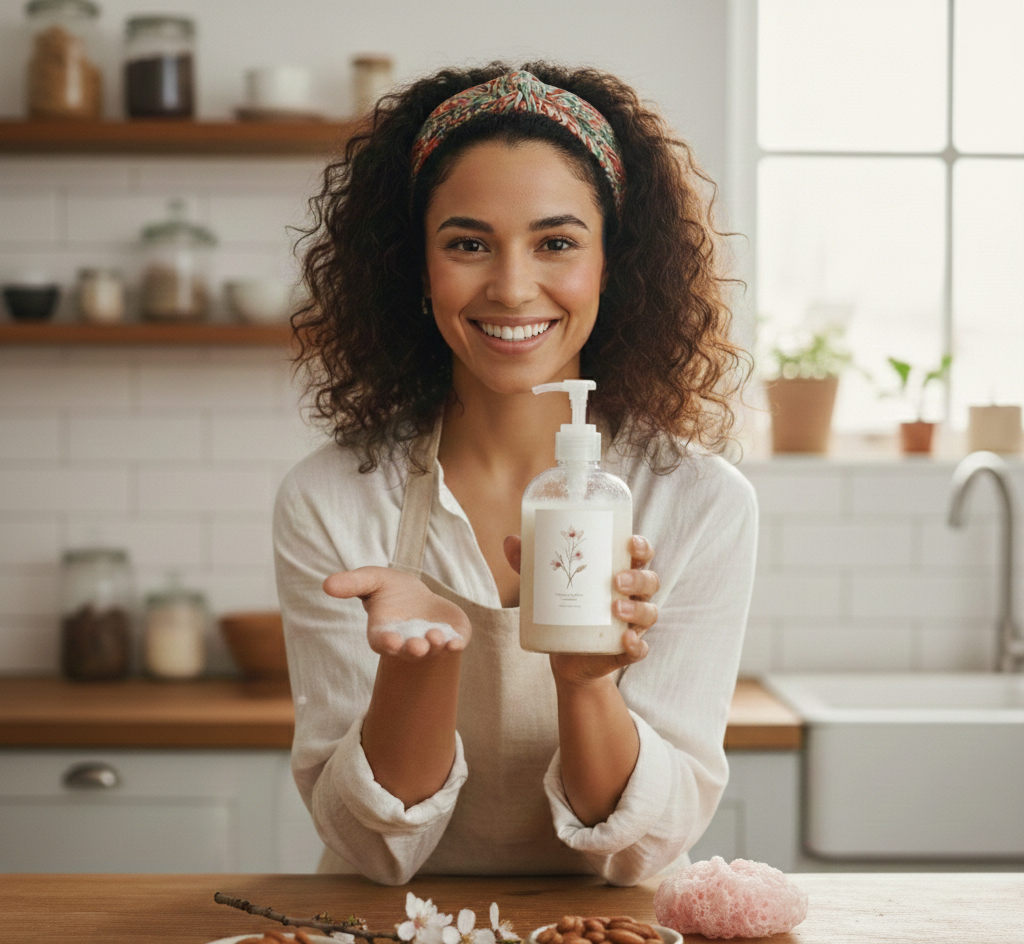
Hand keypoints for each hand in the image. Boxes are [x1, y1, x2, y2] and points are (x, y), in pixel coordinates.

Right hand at [323, 566, 471, 659]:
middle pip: (409, 652)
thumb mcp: (371, 580)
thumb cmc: (391, 590)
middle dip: (413, 650)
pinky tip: (458, 642)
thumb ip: (352, 584)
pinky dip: (456, 644)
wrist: (419, 598)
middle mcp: (407, 644)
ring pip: (433, 650)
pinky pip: (454, 644)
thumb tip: (327, 584)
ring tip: (436, 637)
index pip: (383, 643)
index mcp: (385, 634)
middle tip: (417, 646)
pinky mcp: (451, 638)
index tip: (390, 641)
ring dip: (435, 646)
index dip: (386, 642)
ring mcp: (430, 644)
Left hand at [503, 534, 659, 683]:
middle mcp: (633, 597)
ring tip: (615, 607)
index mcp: (620, 573)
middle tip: (616, 580)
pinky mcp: (625, 651)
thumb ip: (531, 563)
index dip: (641, 547)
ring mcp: (632, 625)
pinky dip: (637, 645)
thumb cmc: (564, 608)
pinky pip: (641, 649)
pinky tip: (626, 640)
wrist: (566, 657)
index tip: (629, 542)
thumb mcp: (547, 585)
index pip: (641, 555)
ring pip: (649, 612)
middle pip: (650, 581)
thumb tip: (510, 540)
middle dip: (637, 578)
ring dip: (637, 609)